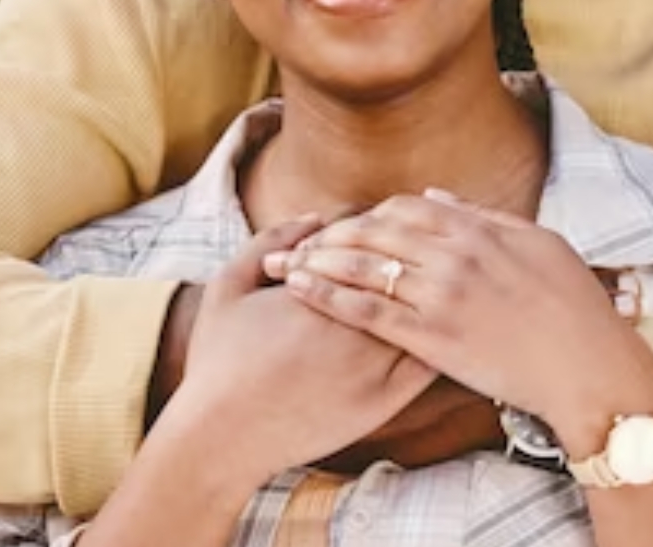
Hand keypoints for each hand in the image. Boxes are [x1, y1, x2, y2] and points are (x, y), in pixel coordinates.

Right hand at [166, 215, 438, 481]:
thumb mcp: (228, 286)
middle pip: (397, 274)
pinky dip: (433, 338)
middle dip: (399, 261)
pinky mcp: (383, 400)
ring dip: (421, 295)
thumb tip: (316, 216)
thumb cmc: (219, 359)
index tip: (362, 242)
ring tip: (411, 290)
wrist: (222, 436)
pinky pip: (428, 359)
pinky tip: (424, 329)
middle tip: (391, 263)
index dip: (370, 236)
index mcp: (316, 289)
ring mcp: (371, 364)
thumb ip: (268, 241)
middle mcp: (350, 324)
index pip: (365, 243)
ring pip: (419, 312)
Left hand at [274, 191, 652, 444]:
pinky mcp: (432, 338)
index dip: (370, 215)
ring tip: (287, 263)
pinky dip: (329, 297)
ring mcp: (440, 296)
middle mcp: (454, 254)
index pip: (405, 208)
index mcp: (479, 229)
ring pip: (362, 266)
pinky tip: (303, 291)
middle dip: (330, 234)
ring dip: (318, 259)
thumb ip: (482, 216)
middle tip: (299, 242)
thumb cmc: (572, 304)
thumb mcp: (537, 242)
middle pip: (374, 232)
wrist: (587, 366)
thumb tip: (434, 197)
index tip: (349, 225)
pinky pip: (368, 311)